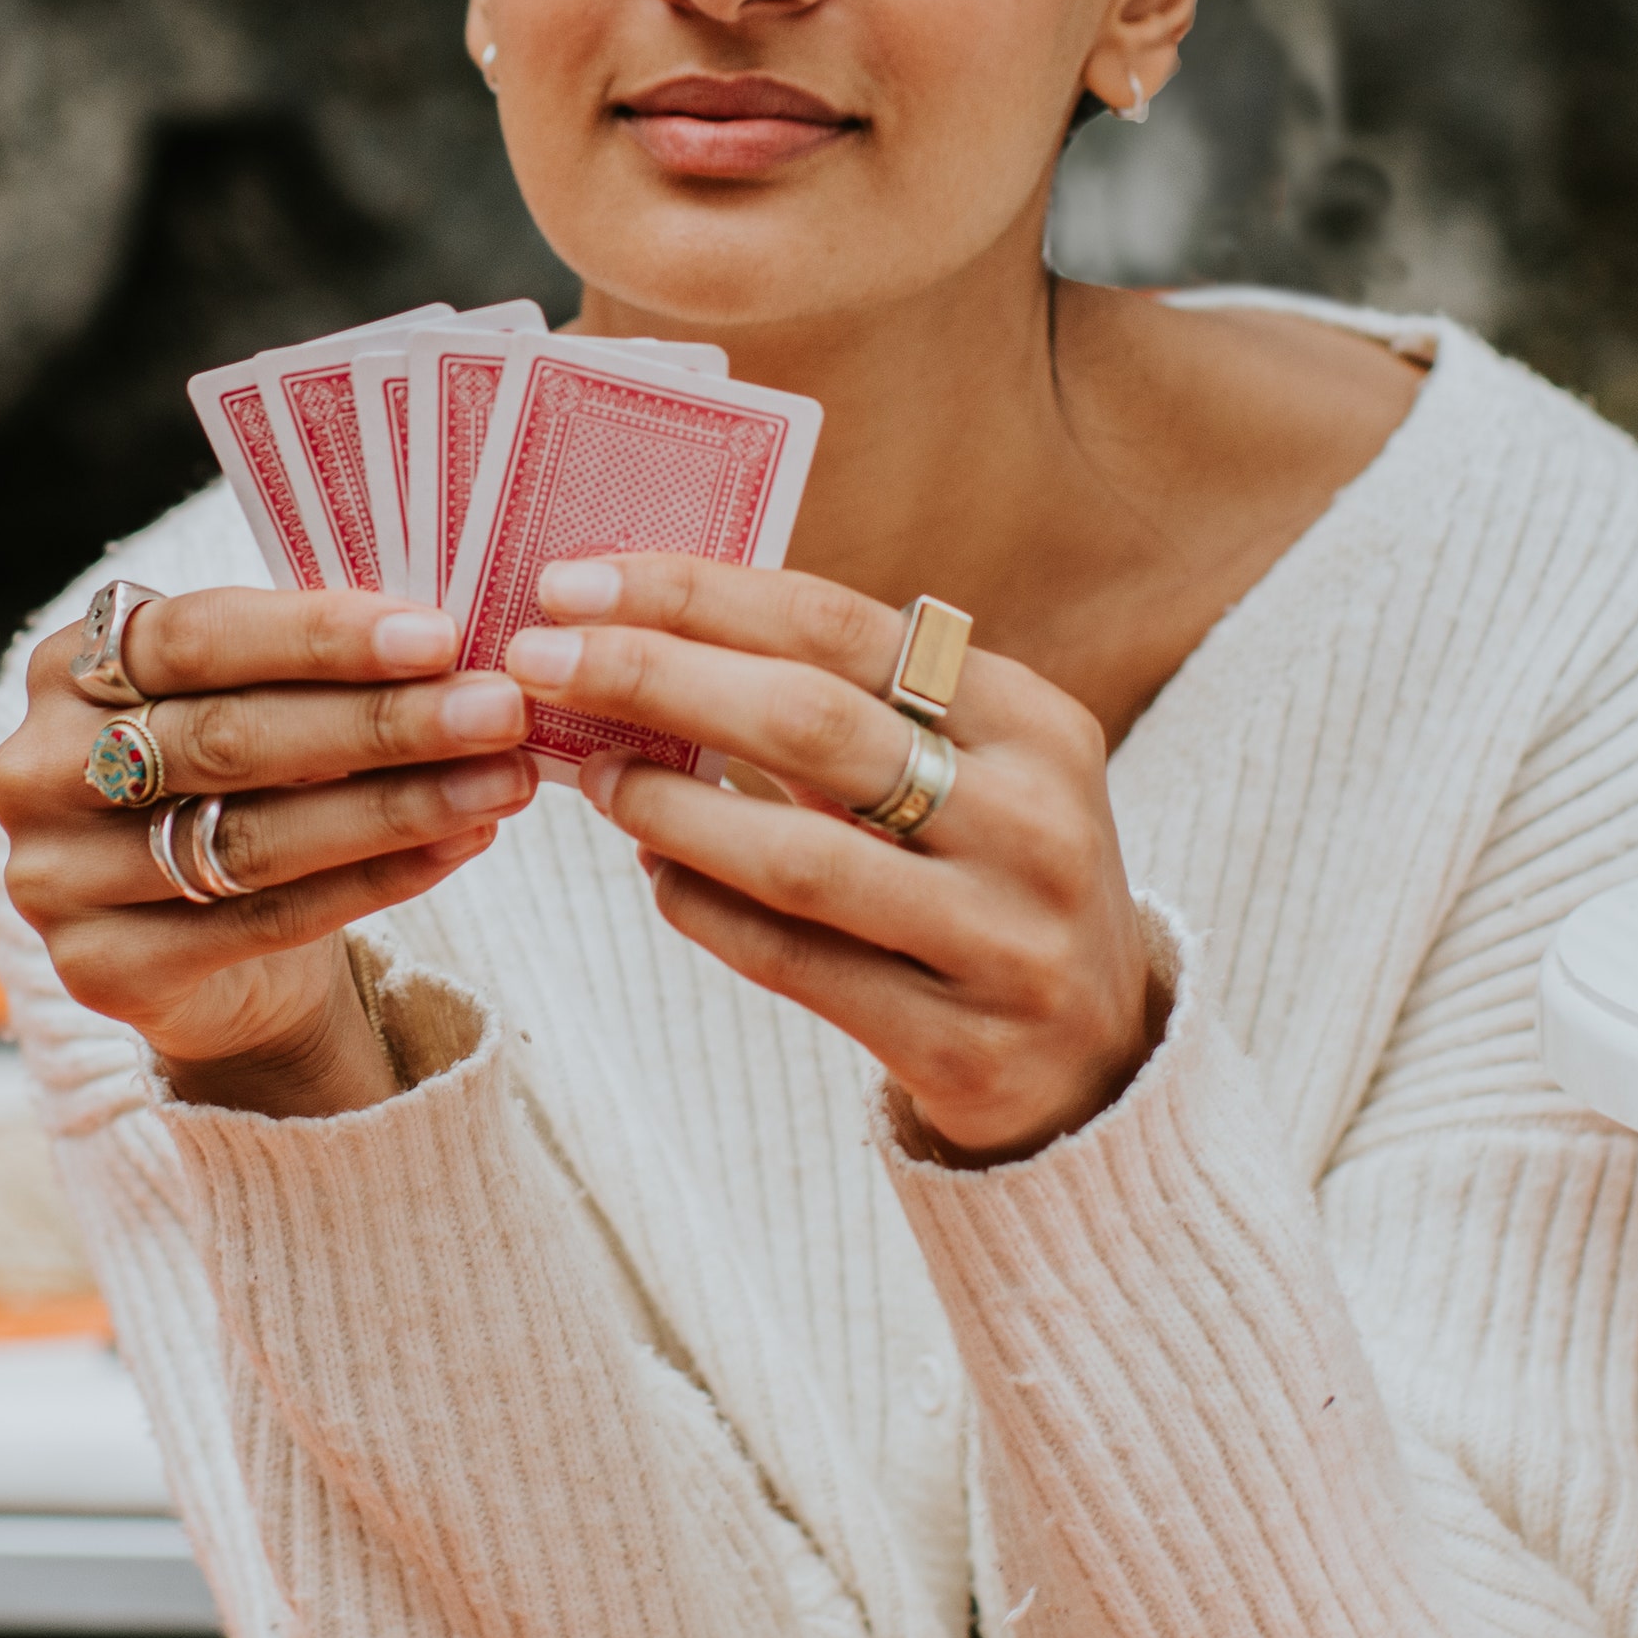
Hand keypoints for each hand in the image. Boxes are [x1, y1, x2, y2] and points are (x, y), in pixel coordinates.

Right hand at [0, 589, 534, 1113]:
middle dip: (381, 721)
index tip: (440, 635)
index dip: (319, 635)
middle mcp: (37, 768)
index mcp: (69, 668)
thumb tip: (451, 636)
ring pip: (253, 836)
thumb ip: (311, 665)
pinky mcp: (101, 970)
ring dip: (399, 805)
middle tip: (499, 709)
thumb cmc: (242, 784)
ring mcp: (56, 876)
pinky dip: (377, 880)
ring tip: (504, 780)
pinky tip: (459, 845)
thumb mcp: (256, 701)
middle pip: (229, 739)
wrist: (206, 951)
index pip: (196, 636)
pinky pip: (264, 919)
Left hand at [505, 558, 1159, 1159]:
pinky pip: (800, 966)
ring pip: (800, 858)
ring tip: (590, 773)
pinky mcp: (963, 1043)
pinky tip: (653, 873)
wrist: (1098, 1057)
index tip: (574, 581)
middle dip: (656, 677)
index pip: (840, 628)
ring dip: (670, 805)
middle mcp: (1033, 821)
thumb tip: (645, 633)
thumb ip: (844, 704)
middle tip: (539, 658)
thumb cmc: (987, 871)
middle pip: (812, 725)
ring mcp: (1004, 939)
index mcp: (1033, 721)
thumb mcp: (968, 767)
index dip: (698, 596)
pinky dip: (708, 911)